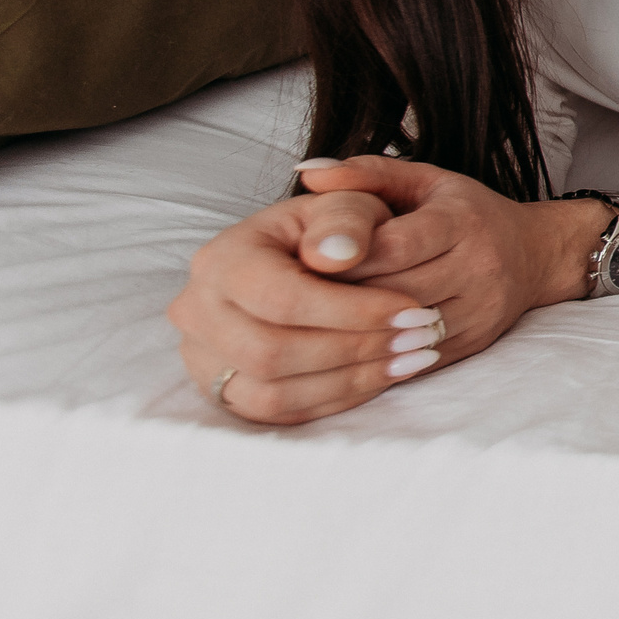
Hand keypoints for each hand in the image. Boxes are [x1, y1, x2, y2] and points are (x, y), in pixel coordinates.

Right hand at [168, 171, 438, 425]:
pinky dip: (338, 399)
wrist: (294, 259)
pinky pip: (278, 413)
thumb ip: (345, 220)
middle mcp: (197, 311)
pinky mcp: (226, 391)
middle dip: (356, 349)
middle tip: (421, 337)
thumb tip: (339, 254)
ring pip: (273, 392)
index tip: (413, 309)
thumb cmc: (327, 230)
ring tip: (414, 357)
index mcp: (221, 259)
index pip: (284, 299)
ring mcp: (203, 358)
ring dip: (353, 380)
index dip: (354, 311)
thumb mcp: (343, 205)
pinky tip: (386, 375)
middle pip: (272, 353)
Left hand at [297, 155, 599, 363]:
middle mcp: (479, 266)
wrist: (535, 254)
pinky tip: (343, 349)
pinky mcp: (474, 342)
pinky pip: (415, 357)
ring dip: (354, 331)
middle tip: (291, 299)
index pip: (395, 245)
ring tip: (310, 326)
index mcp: (462, 221)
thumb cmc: (465, 213)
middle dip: (340, 297)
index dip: (345, 256)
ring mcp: (480, 309)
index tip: (303, 261)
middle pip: (395, 292)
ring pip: (405, 331)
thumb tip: (306, 174)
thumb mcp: (423, 180)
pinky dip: (376, 356)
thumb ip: (365, 173)